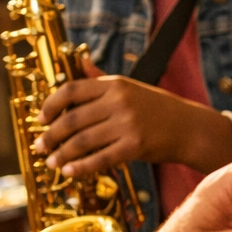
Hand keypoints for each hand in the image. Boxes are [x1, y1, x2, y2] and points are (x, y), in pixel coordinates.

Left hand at [36, 57, 231, 175]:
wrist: (191, 128)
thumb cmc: (158, 108)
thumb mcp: (132, 87)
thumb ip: (102, 78)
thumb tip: (79, 60)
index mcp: (116, 84)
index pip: (71, 90)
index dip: (50, 106)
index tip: (41, 119)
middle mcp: (120, 101)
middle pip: (72, 119)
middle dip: (50, 136)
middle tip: (41, 146)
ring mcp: (128, 124)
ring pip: (82, 141)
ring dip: (62, 154)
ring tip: (51, 162)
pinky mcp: (136, 145)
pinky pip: (100, 158)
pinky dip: (81, 167)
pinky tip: (69, 171)